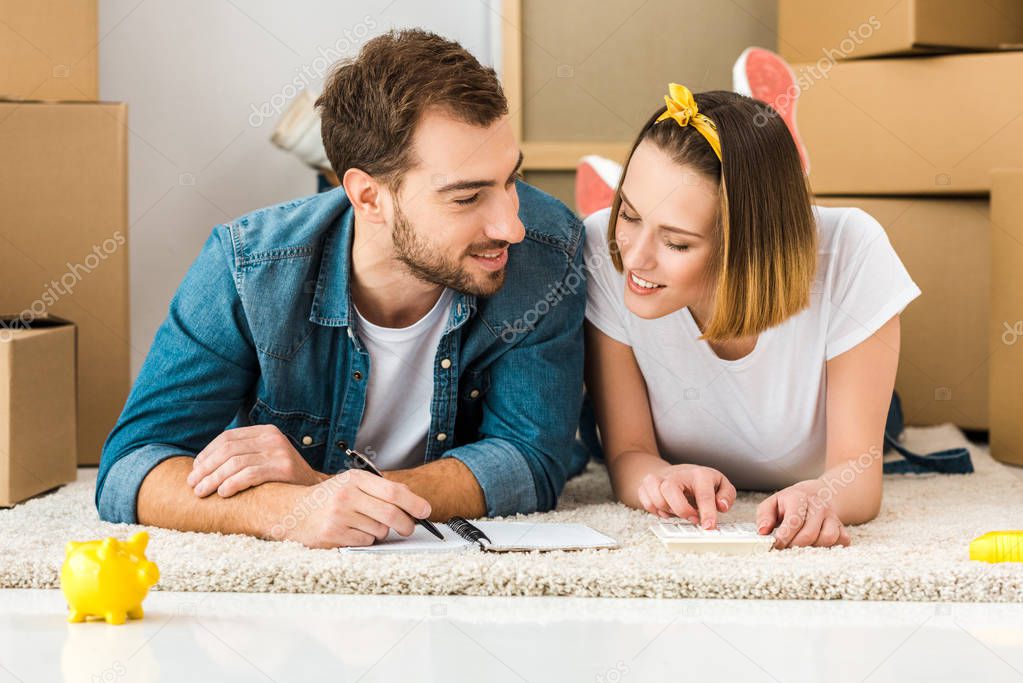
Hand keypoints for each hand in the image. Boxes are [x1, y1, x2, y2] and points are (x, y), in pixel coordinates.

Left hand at [186, 425, 321, 497]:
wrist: (314, 490)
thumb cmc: (281, 479)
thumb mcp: (263, 458)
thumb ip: (242, 455)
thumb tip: (201, 464)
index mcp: (264, 431)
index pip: (227, 438)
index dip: (206, 454)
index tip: (195, 471)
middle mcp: (272, 437)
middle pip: (228, 450)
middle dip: (206, 468)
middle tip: (192, 484)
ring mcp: (279, 451)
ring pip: (235, 463)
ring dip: (213, 479)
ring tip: (201, 492)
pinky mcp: (283, 468)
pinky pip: (249, 474)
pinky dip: (232, 483)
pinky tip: (223, 493)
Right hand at [268, 469, 431, 548]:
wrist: (293, 511)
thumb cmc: (329, 498)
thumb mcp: (352, 484)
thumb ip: (380, 489)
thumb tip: (413, 502)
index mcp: (355, 479)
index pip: (394, 491)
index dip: (414, 503)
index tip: (425, 511)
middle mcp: (346, 495)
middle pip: (391, 514)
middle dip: (406, 524)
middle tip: (408, 528)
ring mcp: (339, 516)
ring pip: (379, 531)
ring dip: (380, 532)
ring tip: (365, 524)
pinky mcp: (333, 535)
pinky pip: (365, 542)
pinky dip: (366, 540)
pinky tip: (353, 532)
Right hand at [637, 464, 736, 528]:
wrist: (677, 473)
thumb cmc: (701, 483)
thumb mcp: (720, 485)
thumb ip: (727, 495)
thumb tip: (721, 506)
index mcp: (699, 474)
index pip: (702, 494)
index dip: (707, 513)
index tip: (709, 527)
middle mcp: (677, 474)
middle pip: (669, 489)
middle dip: (680, 509)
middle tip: (691, 519)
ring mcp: (659, 478)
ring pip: (655, 496)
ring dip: (666, 510)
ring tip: (677, 512)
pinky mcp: (646, 485)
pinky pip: (645, 502)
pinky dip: (655, 510)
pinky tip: (666, 510)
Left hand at [756, 480, 850, 548]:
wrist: (818, 493)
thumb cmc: (791, 502)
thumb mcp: (773, 503)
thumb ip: (764, 516)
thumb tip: (762, 532)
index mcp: (799, 497)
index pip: (794, 521)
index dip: (784, 537)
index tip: (776, 545)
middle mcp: (818, 506)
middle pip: (809, 534)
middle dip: (794, 546)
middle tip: (786, 547)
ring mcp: (832, 516)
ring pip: (828, 538)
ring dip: (813, 547)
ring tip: (801, 545)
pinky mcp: (842, 526)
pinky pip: (842, 541)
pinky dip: (830, 547)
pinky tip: (817, 544)